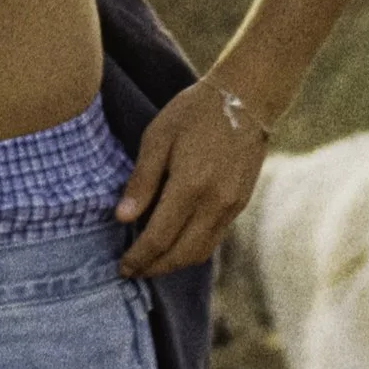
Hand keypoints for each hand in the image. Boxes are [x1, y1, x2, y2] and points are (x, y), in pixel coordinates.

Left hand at [114, 81, 267, 275]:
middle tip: (132, 271)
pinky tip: (175, 242)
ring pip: (201, 251)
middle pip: (182, 254)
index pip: (159, 238)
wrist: (246, 97)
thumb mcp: (158, 137)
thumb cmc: (194, 112)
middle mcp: (215, 203)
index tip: (122, 267)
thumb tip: (122, 218)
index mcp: (190, 186)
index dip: (139, 258)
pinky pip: (214, 237)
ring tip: (151, 262)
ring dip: (174, 263)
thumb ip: (141, 180)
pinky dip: (192, 248)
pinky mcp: (240, 203)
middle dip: (155, 268)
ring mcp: (232, 205)